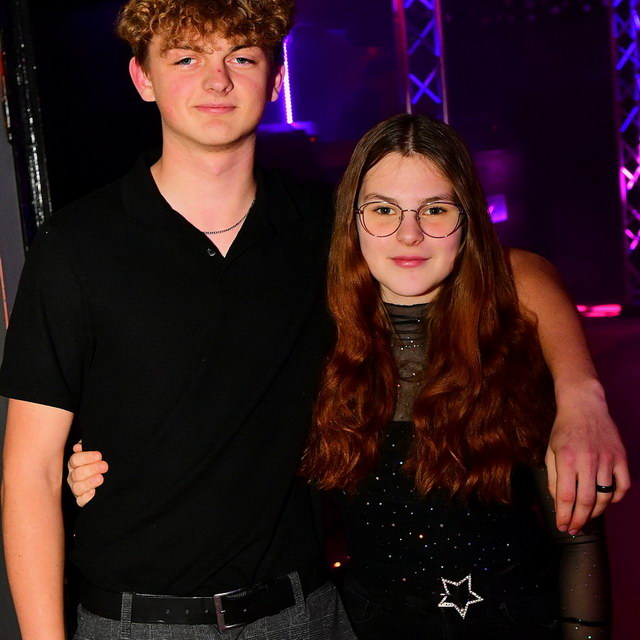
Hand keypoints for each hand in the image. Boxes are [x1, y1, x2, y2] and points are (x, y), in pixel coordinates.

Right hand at [67, 441, 107, 506]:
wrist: (109, 473)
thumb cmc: (101, 460)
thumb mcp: (96, 453)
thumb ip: (89, 447)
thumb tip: (79, 446)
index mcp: (75, 463)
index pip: (75, 459)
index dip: (86, 457)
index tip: (99, 455)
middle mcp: (73, 476)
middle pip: (77, 473)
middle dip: (91, 469)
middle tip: (104, 466)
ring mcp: (76, 488)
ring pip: (77, 487)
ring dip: (89, 483)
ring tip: (100, 478)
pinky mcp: (81, 499)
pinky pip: (80, 501)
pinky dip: (86, 497)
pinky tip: (93, 492)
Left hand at [545, 381, 629, 534]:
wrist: (584, 406)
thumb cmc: (563, 429)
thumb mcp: (550, 450)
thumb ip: (554, 477)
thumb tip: (558, 501)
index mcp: (567, 458)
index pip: (566, 496)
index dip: (564, 515)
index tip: (561, 526)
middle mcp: (588, 460)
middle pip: (586, 501)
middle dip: (579, 520)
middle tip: (573, 529)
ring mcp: (607, 459)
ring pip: (605, 496)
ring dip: (595, 512)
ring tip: (586, 518)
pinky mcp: (621, 457)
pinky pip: (622, 486)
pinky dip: (615, 498)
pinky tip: (605, 502)